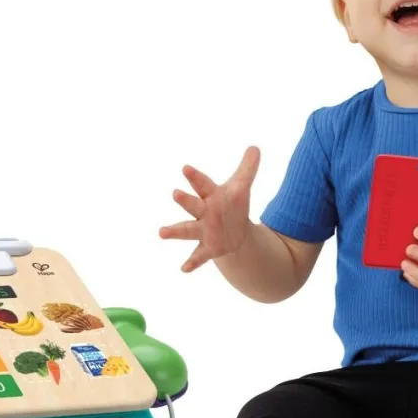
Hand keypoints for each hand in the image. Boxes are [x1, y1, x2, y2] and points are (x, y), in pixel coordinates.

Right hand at [159, 146, 259, 272]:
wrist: (233, 233)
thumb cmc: (232, 206)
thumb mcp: (241, 187)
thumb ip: (247, 169)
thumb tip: (255, 147)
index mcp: (210, 196)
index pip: (202, 184)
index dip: (194, 176)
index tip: (185, 168)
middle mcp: (203, 212)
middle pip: (192, 205)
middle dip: (185, 200)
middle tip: (175, 193)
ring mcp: (203, 231)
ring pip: (186, 230)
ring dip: (174, 231)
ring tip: (161, 232)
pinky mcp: (207, 248)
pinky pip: (198, 255)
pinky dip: (191, 262)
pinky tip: (183, 269)